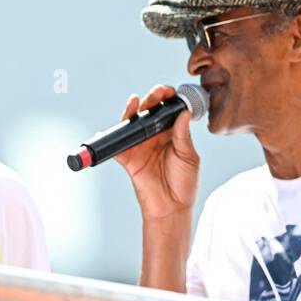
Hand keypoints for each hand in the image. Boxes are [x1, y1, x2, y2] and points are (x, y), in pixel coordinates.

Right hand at [112, 84, 201, 220]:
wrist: (172, 208)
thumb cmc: (184, 183)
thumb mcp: (189, 157)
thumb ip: (184, 136)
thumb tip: (183, 113)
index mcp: (172, 133)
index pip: (168, 110)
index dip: (169, 98)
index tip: (171, 92)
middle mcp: (155, 136)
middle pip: (150, 111)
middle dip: (152, 98)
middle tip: (157, 93)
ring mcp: (140, 146)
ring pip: (133, 122)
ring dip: (134, 109)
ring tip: (137, 101)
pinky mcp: (128, 158)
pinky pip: (117, 145)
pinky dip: (111, 135)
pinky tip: (113, 126)